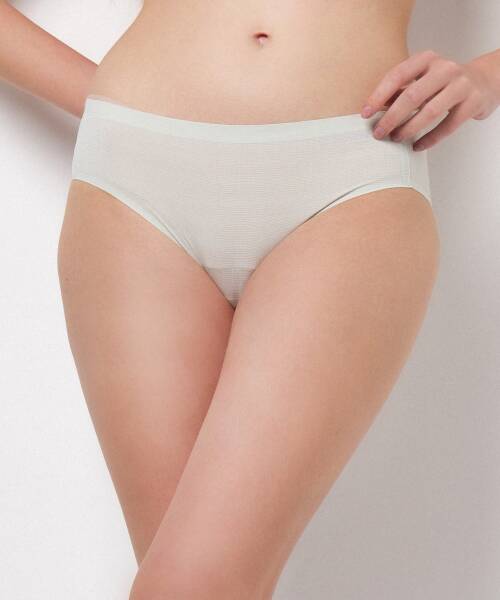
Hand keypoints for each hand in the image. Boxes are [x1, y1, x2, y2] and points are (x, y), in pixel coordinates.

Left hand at [361, 49, 499, 150]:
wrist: (484, 82)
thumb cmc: (444, 83)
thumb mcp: (421, 79)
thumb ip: (399, 91)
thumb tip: (372, 108)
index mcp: (427, 59)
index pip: (398, 75)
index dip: (379, 96)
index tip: (365, 113)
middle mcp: (445, 68)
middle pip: (412, 96)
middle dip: (392, 118)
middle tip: (378, 133)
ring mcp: (461, 85)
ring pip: (430, 111)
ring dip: (409, 129)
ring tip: (396, 139)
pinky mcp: (473, 102)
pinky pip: (448, 125)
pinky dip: (430, 139)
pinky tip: (417, 146)